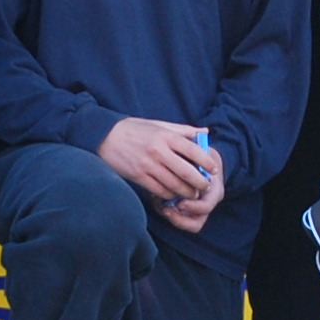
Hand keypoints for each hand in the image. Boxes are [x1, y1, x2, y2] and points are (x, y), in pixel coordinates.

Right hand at [97, 118, 216, 207]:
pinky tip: (173, 194)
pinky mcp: (138, 176)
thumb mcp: (159, 124)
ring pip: (174, 184)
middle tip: (206, 187)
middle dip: (200, 183)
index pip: (193, 150)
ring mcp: (148, 165)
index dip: (207, 162)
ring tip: (192, 194)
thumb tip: (205, 131)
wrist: (106, 136)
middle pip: (187, 172)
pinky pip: (159, 190)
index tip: (213, 170)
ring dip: (186, 192)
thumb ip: (183, 130)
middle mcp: (158, 151)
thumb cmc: (135, 129)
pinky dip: (169, 195)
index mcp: (165, 136)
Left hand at [163, 162, 226, 232]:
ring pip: (184, 223)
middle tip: (165, 209)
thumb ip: (194, 160)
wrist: (204, 159)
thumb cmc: (201, 155)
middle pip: (195, 223)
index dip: (193, 207)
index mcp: (214, 191)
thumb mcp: (201, 153)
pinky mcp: (182, 208)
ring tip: (159, 204)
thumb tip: (180, 165)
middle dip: (179, 219)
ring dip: (170, 216)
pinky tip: (156, 198)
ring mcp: (194, 208)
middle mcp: (206, 203)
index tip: (180, 203)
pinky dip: (164, 209)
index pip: (206, 206)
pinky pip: (173, 215)